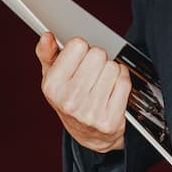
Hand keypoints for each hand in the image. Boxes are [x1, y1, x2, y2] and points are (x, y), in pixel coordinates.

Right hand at [36, 31, 128, 152]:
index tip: (79, 59)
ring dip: (111, 70)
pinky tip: (113, 89)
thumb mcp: (53, 77)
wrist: (88, 134)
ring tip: (102, 82)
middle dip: (98, 59)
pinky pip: (124, 82)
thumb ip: (47, 53)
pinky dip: (122, 81)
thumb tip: (47, 36)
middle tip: (92, 72)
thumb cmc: (70, 99)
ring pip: (113, 67)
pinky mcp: (110, 119)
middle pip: (98, 54)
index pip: (78, 45)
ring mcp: (91, 111)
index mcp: (52, 86)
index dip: (81, 49)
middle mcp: (70, 100)